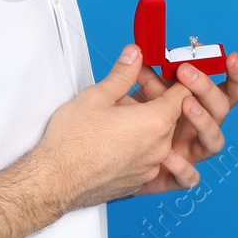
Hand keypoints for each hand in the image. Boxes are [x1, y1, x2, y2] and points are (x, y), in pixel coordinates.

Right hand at [35, 45, 195, 208]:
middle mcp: (159, 148)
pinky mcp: (138, 182)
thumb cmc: (72, 142)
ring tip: (119, 117)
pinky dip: (139, 145)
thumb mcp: (96, 96)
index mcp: (154, 123)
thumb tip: (134, 55)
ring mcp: (149, 168)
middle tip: (131, 92)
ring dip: (147, 125)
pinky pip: (148, 157)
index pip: (182, 95)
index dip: (175, 81)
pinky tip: (116, 139)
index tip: (167, 74)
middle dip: (156, 101)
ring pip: (159, 138)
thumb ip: (122, 73)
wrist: (55, 182)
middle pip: (171, 117)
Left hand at [130, 52, 237, 193]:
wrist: (108, 155)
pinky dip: (183, 167)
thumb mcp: (138, 93)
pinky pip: (190, 177)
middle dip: (207, 88)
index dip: (235, 75)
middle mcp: (200, 129)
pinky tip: (167, 156)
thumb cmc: (130, 121)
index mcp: (199, 105)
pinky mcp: (176, 177)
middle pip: (222, 109)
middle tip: (186, 71)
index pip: (229, 90)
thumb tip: (140, 51)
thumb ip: (145, 75)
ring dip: (204, 120)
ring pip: (214, 141)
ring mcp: (191, 153)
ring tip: (185, 104)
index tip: (230, 57)